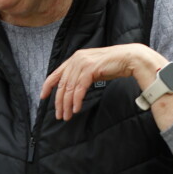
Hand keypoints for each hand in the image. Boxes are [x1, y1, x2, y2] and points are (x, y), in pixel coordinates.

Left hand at [40, 43, 165, 120]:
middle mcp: (76, 59)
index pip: (55, 74)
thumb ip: (81, 75)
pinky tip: (76, 109)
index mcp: (74, 59)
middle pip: (62, 85)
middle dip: (59, 102)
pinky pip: (79, 88)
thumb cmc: (113, 65)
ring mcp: (83, 63)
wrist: (130, 58)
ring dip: (67, 104)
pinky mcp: (90, 69)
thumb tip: (72, 90)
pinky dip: (76, 100)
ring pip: (69, 88)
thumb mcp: (92, 69)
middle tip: (59, 115)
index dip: (48, 86)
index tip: (43, 97)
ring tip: (67, 115)